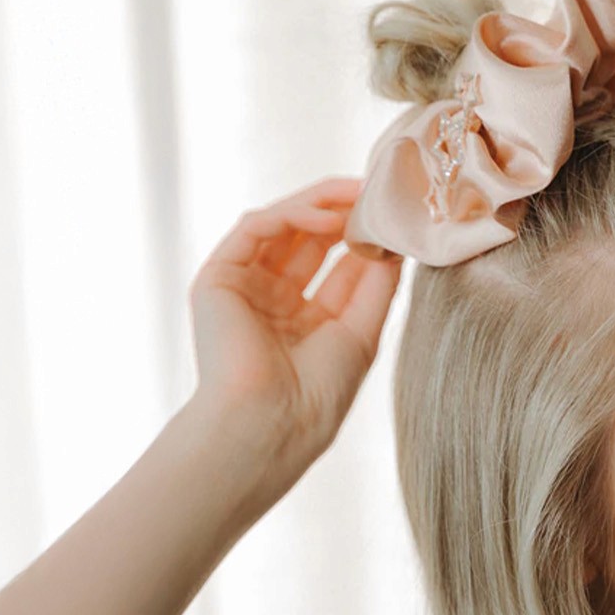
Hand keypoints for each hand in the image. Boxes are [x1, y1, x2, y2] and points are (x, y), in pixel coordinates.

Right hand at [187, 177, 402, 475]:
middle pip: (308, 236)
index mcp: (303, 320)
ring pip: (281, 224)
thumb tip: (396, 240)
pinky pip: (255, 227)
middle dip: (343, 210)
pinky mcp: (218, 277)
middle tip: (376, 191)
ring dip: (321, 204)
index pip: (336, 263)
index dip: (364, 235)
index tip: (394, 214)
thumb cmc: (316, 394)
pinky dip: (292, 214)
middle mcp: (271, 299)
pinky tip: (327, 217)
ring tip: (357, 196)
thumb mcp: (360, 331)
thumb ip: (376, 282)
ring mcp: (243, 286)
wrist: (270, 423)